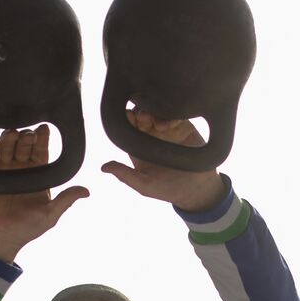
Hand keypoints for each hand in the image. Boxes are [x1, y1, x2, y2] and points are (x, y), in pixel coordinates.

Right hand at [0, 125, 88, 262]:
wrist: (2, 238)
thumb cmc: (28, 228)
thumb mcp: (50, 215)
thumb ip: (66, 200)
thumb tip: (87, 191)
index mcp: (38, 173)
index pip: (41, 150)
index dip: (43, 139)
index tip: (44, 129)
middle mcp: (21, 167)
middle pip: (23, 145)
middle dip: (26, 137)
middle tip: (28, 134)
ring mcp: (3, 169)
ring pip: (6, 146)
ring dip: (8, 138)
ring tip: (12, 134)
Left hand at [101, 110, 226, 211]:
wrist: (196, 190)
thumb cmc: (167, 189)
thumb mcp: (144, 186)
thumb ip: (125, 176)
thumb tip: (103, 167)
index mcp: (137, 145)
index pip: (128, 126)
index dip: (127, 119)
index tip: (130, 119)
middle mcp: (151, 134)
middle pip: (142, 114)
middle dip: (141, 113)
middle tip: (144, 119)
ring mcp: (167, 129)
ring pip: (158, 111)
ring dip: (156, 112)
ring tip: (157, 123)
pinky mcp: (184, 127)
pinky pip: (177, 115)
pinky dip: (172, 115)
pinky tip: (171, 124)